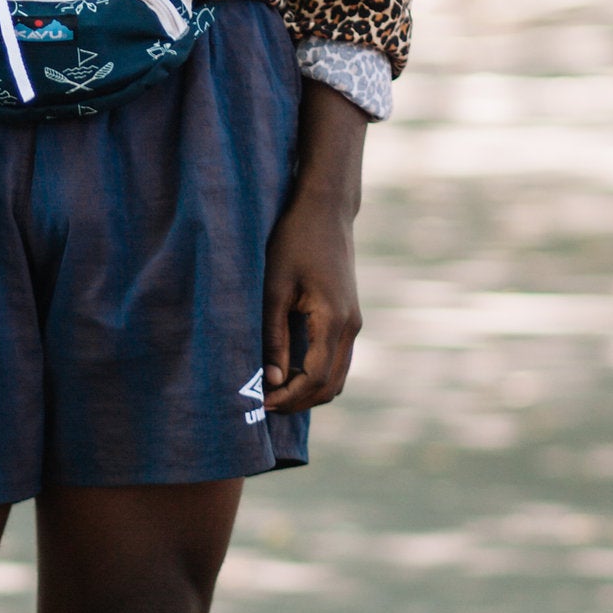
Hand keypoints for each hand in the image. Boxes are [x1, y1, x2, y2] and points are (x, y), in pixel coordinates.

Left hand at [261, 82, 367, 412]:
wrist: (325, 209)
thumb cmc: (294, 242)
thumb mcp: (275, 288)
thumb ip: (273, 336)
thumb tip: (271, 380)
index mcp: (333, 321)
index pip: (314, 379)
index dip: (288, 398)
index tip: (259, 402)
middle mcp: (350, 328)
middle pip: (331, 386)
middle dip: (298, 401)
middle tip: (263, 403)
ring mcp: (353, 323)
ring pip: (337, 376)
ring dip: (308, 390)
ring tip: (272, 389)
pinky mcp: (348, 317)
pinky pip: (336, 360)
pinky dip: (315, 374)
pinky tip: (286, 369)